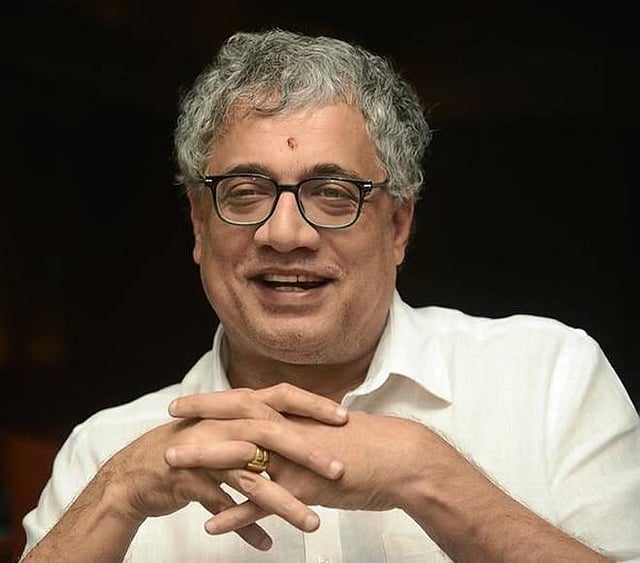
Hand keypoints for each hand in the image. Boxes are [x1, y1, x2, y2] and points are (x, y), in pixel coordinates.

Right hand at [101, 384, 347, 549]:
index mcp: (236, 407)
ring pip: (252, 478)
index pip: (281, 396)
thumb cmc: (192, 447)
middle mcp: (224, 424)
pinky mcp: (191, 481)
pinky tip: (264, 545)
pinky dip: (244, 527)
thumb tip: (299, 423)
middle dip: (308, 453)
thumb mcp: (226, 427)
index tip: (345, 417)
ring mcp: (206, 452)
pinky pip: (224, 507)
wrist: (140, 471)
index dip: (313, 404)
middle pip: (272, 434)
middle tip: (338, 472)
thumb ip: (258, 422)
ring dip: (283, 503)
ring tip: (311, 523)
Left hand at [169, 399, 435, 533]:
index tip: (187, 402)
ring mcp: (297, 457)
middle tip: (168, 422)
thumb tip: (287, 429)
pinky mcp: (307, 486)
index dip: (215, 401)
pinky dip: (236, 512)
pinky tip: (212, 523)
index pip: (248, 401)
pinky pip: (265, 501)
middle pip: (236, 421)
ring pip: (243, 457)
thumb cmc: (370, 445)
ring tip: (171, 468)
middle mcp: (292, 430)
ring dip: (205, 462)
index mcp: (297, 415)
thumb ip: (304, 429)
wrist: (402, 460)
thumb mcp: (330, 431)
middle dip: (200, 420)